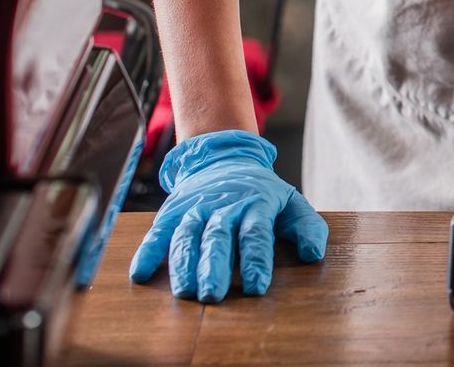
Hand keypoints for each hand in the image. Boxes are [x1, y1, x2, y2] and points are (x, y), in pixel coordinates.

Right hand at [131, 130, 326, 301]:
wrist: (223, 158)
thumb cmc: (262, 192)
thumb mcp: (290, 202)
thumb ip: (306, 227)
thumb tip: (313, 254)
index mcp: (255, 205)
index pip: (256, 234)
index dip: (256, 260)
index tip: (256, 287)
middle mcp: (223, 206)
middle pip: (218, 237)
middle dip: (215, 266)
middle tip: (213, 295)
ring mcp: (195, 207)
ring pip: (187, 234)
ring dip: (184, 263)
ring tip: (184, 291)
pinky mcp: (172, 211)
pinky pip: (157, 231)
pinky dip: (148, 251)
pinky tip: (141, 274)